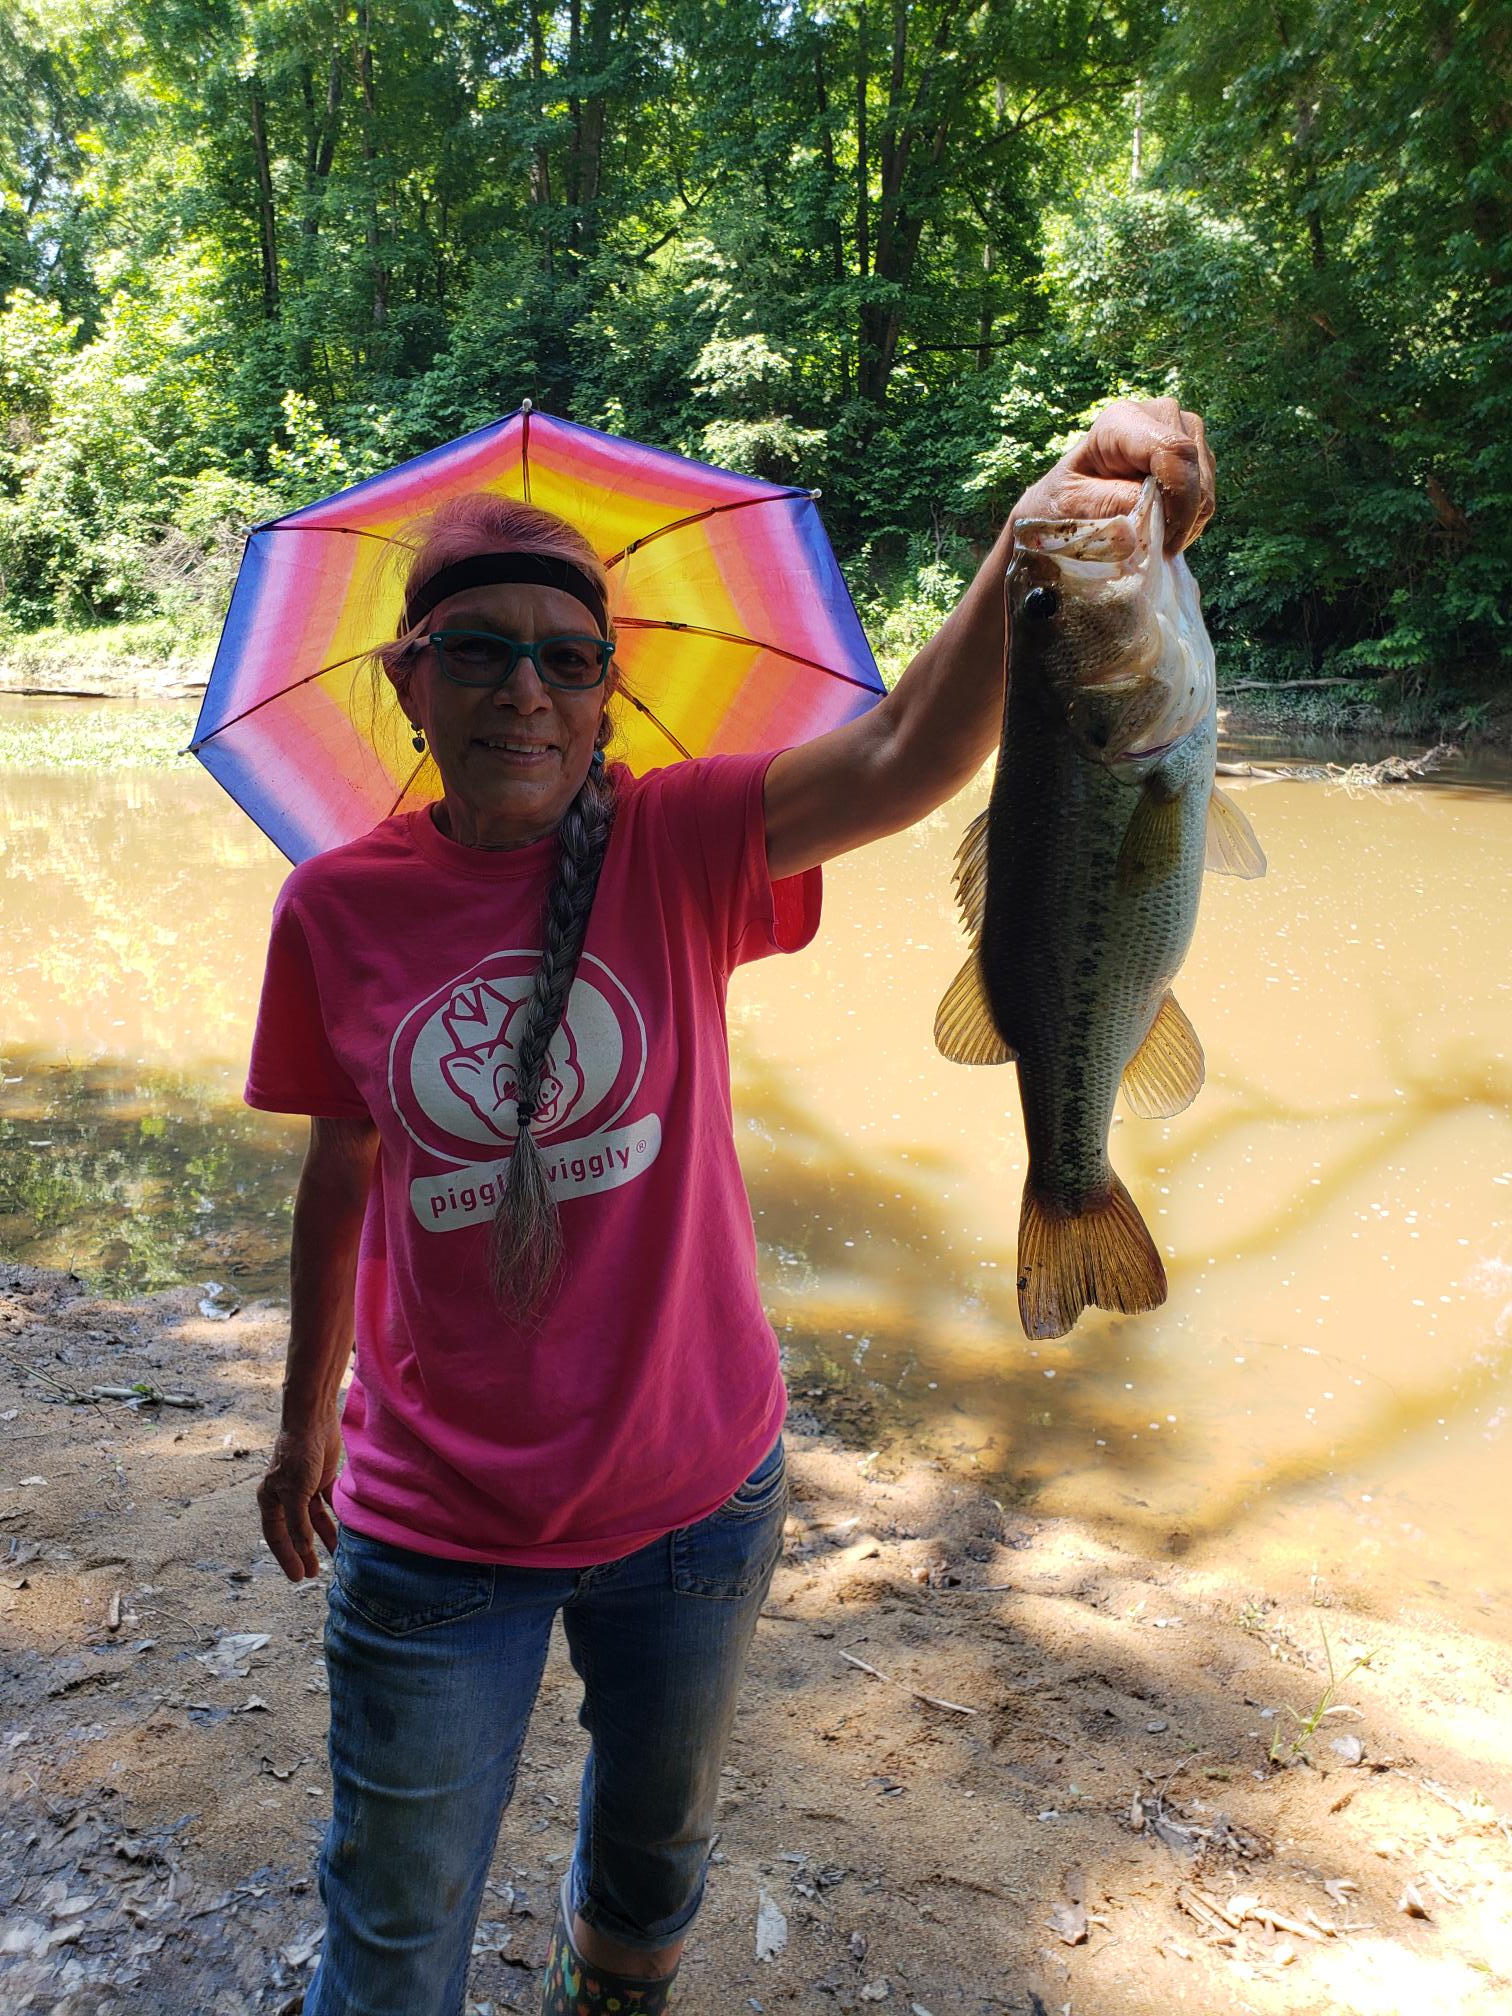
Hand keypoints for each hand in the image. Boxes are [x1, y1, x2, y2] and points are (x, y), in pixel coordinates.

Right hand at [258, 1410, 341, 1581]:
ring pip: (312, 1519)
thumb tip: (303, 1550)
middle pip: (294, 1530)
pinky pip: (326, 1505)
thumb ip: (299, 1523)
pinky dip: (333, 1518)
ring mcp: (303, 1487)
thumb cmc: (297, 1454)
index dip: (286, 1557)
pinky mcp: (320, 1477)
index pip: (277, 1536)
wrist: (312, 1421)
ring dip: (322, 1537)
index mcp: (270, 1499)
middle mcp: (284, 1495)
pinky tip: (343, 1531)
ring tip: (333, 1556)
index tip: (297, 1577)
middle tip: (312, 1574)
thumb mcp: (296, 1493)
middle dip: (303, 1551)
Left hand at [1011, 397, 1215, 553]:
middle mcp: (1158, 413)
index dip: (1179, 498)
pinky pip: (1207, 490)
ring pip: (1205, 482)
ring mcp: (1182, 428)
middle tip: (1160, 548)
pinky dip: (1191, 518)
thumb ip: (1103, 507)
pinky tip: (1165, 529)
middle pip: (1194, 466)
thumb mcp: (1071, 504)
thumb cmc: (1063, 499)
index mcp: (1123, 420)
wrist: (1069, 498)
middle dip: (1184, 515)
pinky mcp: (1195, 451)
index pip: (1172, 450)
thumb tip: (1138, 529)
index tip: (1166, 541)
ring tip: (1158, 540)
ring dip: (1188, 520)